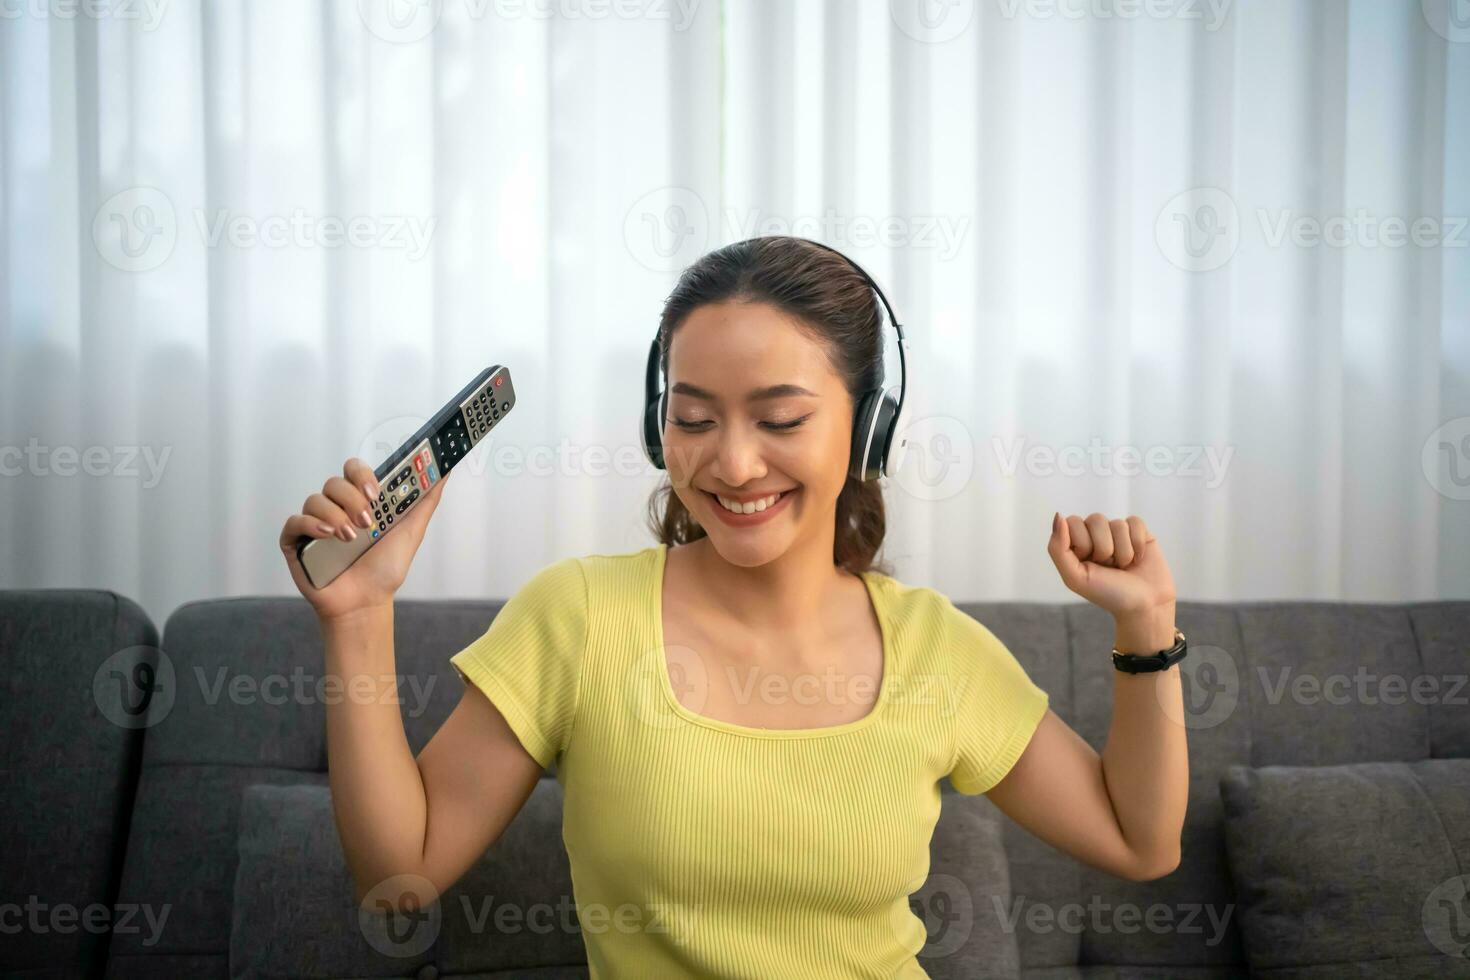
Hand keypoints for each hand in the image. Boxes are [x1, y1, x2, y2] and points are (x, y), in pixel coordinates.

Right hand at [278, 457, 452, 621]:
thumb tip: (444, 469)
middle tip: (367, 521)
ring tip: (351, 539)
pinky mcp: (296, 541)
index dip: (362, 474)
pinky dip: (311, 524)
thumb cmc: (384, 569)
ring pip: (315, 499)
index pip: (354, 470)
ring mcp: (315, 524)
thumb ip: (426, 499)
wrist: (366, 603)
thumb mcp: (411, 531)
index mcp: (360, 501)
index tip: (375, 492)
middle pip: (334, 482)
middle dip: (352, 499)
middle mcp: (336, 508)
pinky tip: (328, 536)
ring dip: (336, 515)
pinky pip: (294, 521)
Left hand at [1046, 512, 1176, 620]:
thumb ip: (1058, 549)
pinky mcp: (1138, 530)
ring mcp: (1117, 531)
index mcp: (1075, 543)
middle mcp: (1095, 534)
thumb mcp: (1075, 577)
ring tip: (1123, 566)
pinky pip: (1135, 523)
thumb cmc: (1107, 593)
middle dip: (1104, 549)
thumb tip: (1058, 516)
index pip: (1072, 522)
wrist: (1144, 606)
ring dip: (1122, 551)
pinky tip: (1137, 559)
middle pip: (1096, 520)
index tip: (1089, 563)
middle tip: (1108, 567)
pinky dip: (1137, 545)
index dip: (1083, 543)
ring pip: (1117, 524)